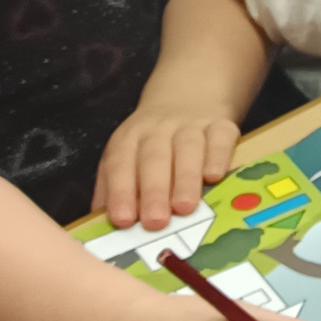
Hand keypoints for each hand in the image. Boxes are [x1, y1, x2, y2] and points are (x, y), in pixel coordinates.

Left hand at [95, 95, 241, 233]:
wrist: (189, 94)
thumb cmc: (153, 142)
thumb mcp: (126, 156)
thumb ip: (112, 189)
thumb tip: (99, 226)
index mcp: (129, 140)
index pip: (120, 164)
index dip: (120, 192)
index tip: (123, 220)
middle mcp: (158, 130)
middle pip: (153, 158)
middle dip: (153, 191)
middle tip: (155, 221)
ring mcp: (190, 125)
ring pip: (187, 148)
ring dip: (185, 178)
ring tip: (185, 207)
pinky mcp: (221, 124)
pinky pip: (220, 136)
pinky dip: (217, 155)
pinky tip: (214, 176)